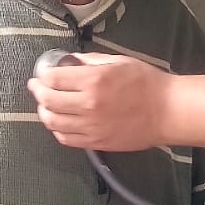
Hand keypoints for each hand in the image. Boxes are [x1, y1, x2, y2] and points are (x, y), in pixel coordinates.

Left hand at [28, 52, 170, 151]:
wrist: (167, 111)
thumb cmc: (147, 83)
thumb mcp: (119, 62)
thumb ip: (91, 61)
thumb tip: (71, 61)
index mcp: (93, 81)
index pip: (53, 78)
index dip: (43, 75)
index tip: (42, 73)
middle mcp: (88, 105)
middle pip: (48, 100)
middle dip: (38, 91)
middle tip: (37, 86)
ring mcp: (91, 127)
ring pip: (53, 122)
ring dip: (44, 112)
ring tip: (45, 105)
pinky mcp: (96, 142)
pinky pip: (66, 139)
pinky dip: (57, 130)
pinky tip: (58, 122)